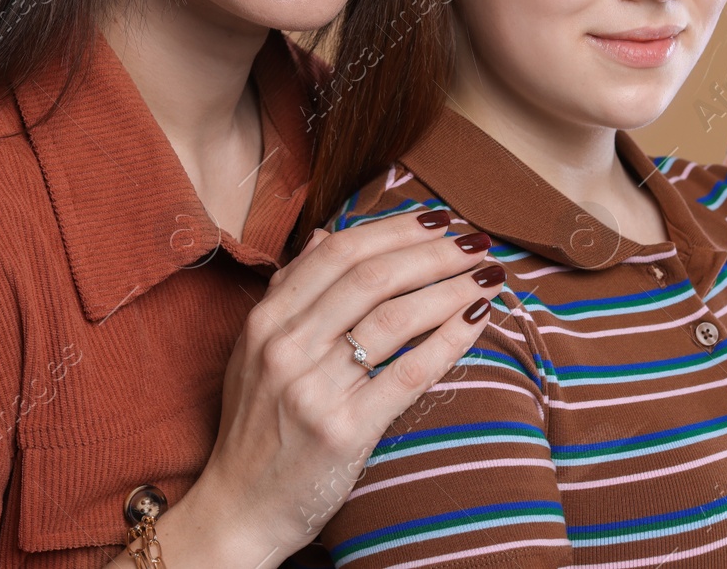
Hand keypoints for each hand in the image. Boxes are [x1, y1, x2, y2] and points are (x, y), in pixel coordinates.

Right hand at [151, 210, 503, 567]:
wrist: (239, 508)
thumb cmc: (257, 428)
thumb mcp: (256, 351)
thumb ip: (291, 292)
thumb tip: (327, 235)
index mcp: (266, 321)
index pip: (338, 252)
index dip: (393, 229)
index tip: (435, 219)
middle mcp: (286, 348)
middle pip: (372, 277)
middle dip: (432, 253)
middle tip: (473, 242)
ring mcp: (313, 389)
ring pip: (396, 318)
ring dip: (451, 289)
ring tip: (487, 277)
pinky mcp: (345, 431)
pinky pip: (409, 373)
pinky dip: (449, 340)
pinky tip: (476, 321)